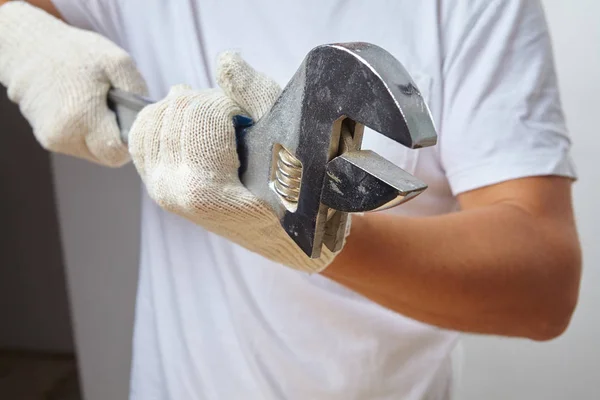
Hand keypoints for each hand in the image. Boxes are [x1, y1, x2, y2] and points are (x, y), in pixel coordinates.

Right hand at [0, 2, 146, 165]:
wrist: (30, 49)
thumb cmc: (77, 53)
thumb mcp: (117, 62)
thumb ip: (138, 93)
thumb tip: (149, 119)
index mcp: (81, 117)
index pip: (117, 154)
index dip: (131, 141)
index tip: (134, 123)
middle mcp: (63, 135)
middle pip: (107, 157)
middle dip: (118, 139)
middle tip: (118, 112)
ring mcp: (53, 140)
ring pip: (94, 153)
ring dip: (103, 137)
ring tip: (100, 108)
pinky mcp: (48, 140)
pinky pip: (80, 146)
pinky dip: (88, 133)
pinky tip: (86, 111)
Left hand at [128, 52, 342, 272]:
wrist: (281, 236)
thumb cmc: (293, 194)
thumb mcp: (289, 140)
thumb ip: (256, 96)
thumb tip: (224, 61)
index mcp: (204, 189)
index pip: (200, 112)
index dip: (230, 103)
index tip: (250, 119)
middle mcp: (173, 191)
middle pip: (177, 107)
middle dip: (211, 102)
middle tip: (237, 120)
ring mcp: (160, 189)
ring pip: (158, 112)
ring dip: (191, 108)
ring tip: (219, 126)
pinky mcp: (156, 184)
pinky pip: (142, 132)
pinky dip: (164, 117)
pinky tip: (190, 125)